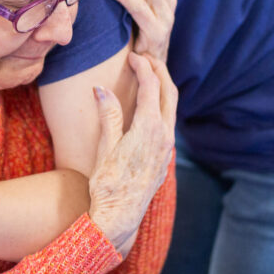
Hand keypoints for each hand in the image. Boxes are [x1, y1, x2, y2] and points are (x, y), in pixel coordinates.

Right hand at [88, 52, 176, 252]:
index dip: (142, 67)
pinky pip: (169, 123)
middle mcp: (164, 136)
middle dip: (160, 71)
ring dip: (164, 88)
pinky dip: (163, 106)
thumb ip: (108, 115)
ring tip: (151, 76)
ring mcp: (167, 148)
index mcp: (149, 129)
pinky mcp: (164, 158)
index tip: (132, 57)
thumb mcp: (104, 147)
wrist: (119, 217)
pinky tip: (150, 107)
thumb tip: (101, 88)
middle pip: (169, 93)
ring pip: (172, 108)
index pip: (150, 86)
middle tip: (147, 57)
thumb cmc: (108, 184)